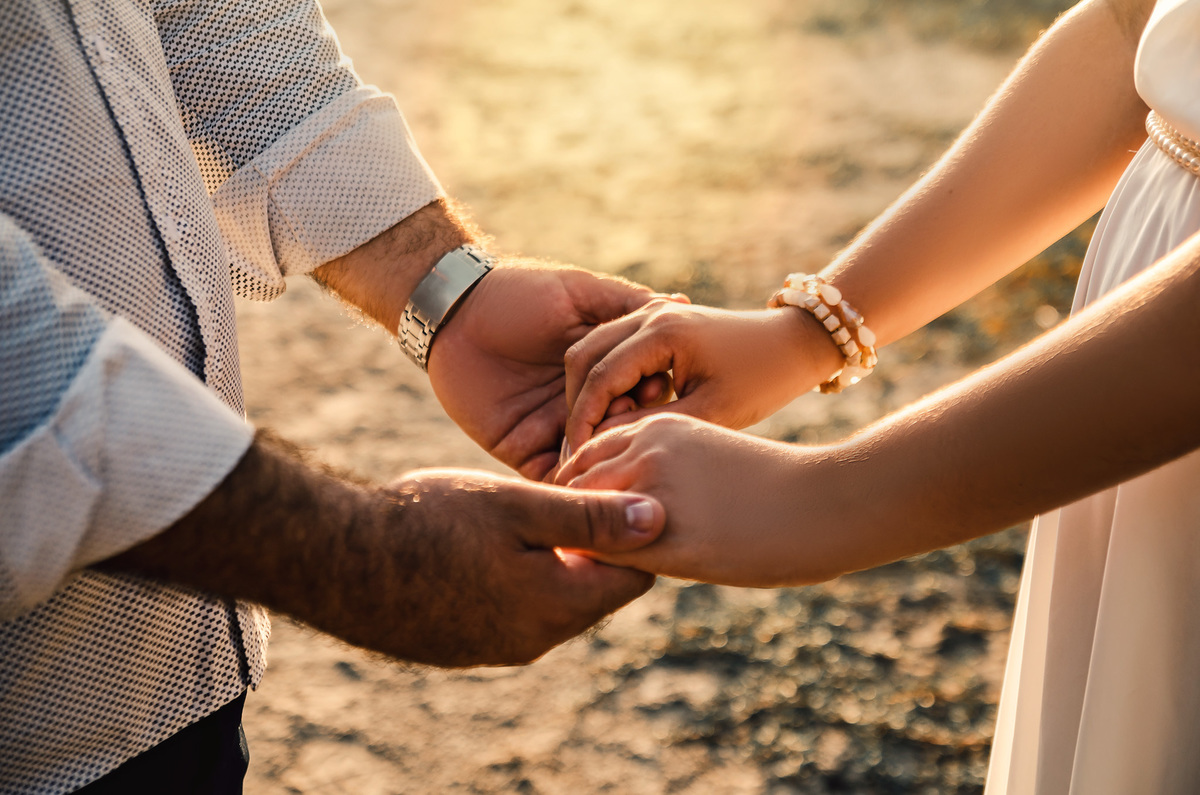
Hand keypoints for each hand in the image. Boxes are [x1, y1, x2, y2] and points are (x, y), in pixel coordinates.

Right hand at [103, 433, 667, 668]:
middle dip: (592, 545)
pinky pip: (507, 612)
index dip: (632, 531)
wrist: (333, 557)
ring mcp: (489, 649)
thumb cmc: (429, 520)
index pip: (631, 577)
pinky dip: (512, 578)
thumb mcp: (518, 506)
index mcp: (556, 608)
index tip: (615, 491)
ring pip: (548, 601)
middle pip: (590, 591)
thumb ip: (590, 515)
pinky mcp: (456, 645)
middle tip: (571, 491)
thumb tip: (660, 519)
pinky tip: (485, 541)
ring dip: (550, 561)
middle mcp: (530, 641)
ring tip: (526, 512)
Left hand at [427, 261, 675, 480]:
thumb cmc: (521, 292)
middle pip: (623, 432)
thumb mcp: (581, 293)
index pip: (643, 394)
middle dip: (633, 432)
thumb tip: (683, 303)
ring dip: (606, 458)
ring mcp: (557, 432)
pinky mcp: (524, 452)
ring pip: (594, 459)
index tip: (658, 388)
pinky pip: (552, 478)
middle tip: (634, 424)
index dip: (654, 395)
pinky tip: (587, 482)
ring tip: (613, 451)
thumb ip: (628, 302)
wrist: (456, 311)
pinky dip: (571, 483)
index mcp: (604, 371)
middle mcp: (586, 406)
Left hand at [556, 414, 841, 586]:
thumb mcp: (708, 453)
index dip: (578, 486)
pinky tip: (613, 583)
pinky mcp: (664, 536)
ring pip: (580, 516)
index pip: (588, 452)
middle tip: (571, 548)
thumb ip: (661, 467)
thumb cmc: (776, 486)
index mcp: (659, 426)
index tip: (583, 516)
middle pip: (571, 481)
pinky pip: (605, 553)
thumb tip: (624, 505)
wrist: (828, 503)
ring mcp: (653, 490)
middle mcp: (647, 449)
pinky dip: (598, 568)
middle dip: (567, 515)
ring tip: (585, 569)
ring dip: (579, 542)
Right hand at [562, 300, 843, 452]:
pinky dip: (611, 378)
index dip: (582, 420)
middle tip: (588, 443)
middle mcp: (650, 315)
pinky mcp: (658, 320)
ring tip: (615, 426)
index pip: (599, 377)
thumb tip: (597, 442)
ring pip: (594, 349)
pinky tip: (633, 408)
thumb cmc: (761, 381)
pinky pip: (615, 347)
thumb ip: (649, 425)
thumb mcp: (708, 414)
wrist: (794, 345)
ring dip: (594, 390)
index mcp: (661, 332)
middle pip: (583, 356)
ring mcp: (652, 312)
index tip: (576, 456)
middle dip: (580, 403)